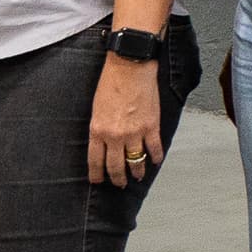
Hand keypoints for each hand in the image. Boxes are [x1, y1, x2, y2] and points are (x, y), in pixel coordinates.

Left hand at [87, 51, 166, 185]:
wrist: (130, 67)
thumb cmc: (111, 82)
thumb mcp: (96, 108)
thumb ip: (100, 128)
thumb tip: (105, 142)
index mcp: (98, 131)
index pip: (96, 161)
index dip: (97, 175)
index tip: (99, 181)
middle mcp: (115, 136)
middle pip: (116, 167)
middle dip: (117, 179)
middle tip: (119, 184)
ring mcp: (134, 133)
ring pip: (136, 162)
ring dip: (137, 172)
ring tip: (138, 176)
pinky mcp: (151, 126)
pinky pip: (154, 149)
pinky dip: (155, 158)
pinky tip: (155, 161)